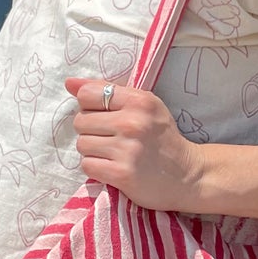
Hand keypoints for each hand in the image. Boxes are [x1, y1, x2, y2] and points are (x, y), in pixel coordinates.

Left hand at [64, 76, 206, 210]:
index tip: (105, 117)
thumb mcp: (143, 106)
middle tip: (111, 139)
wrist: (188, 176)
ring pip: (82, 144)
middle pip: (80, 121)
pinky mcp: (122, 174)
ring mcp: (127, 149)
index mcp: (139, 101)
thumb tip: (69, 82)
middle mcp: (133, 123)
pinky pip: (87, 165)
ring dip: (92, 151)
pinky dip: (96, 168)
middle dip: (91, 131)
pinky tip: (112, 167)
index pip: (87, 94)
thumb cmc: (162, 138)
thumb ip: (106, 91)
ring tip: (112, 154)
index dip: (89, 107)